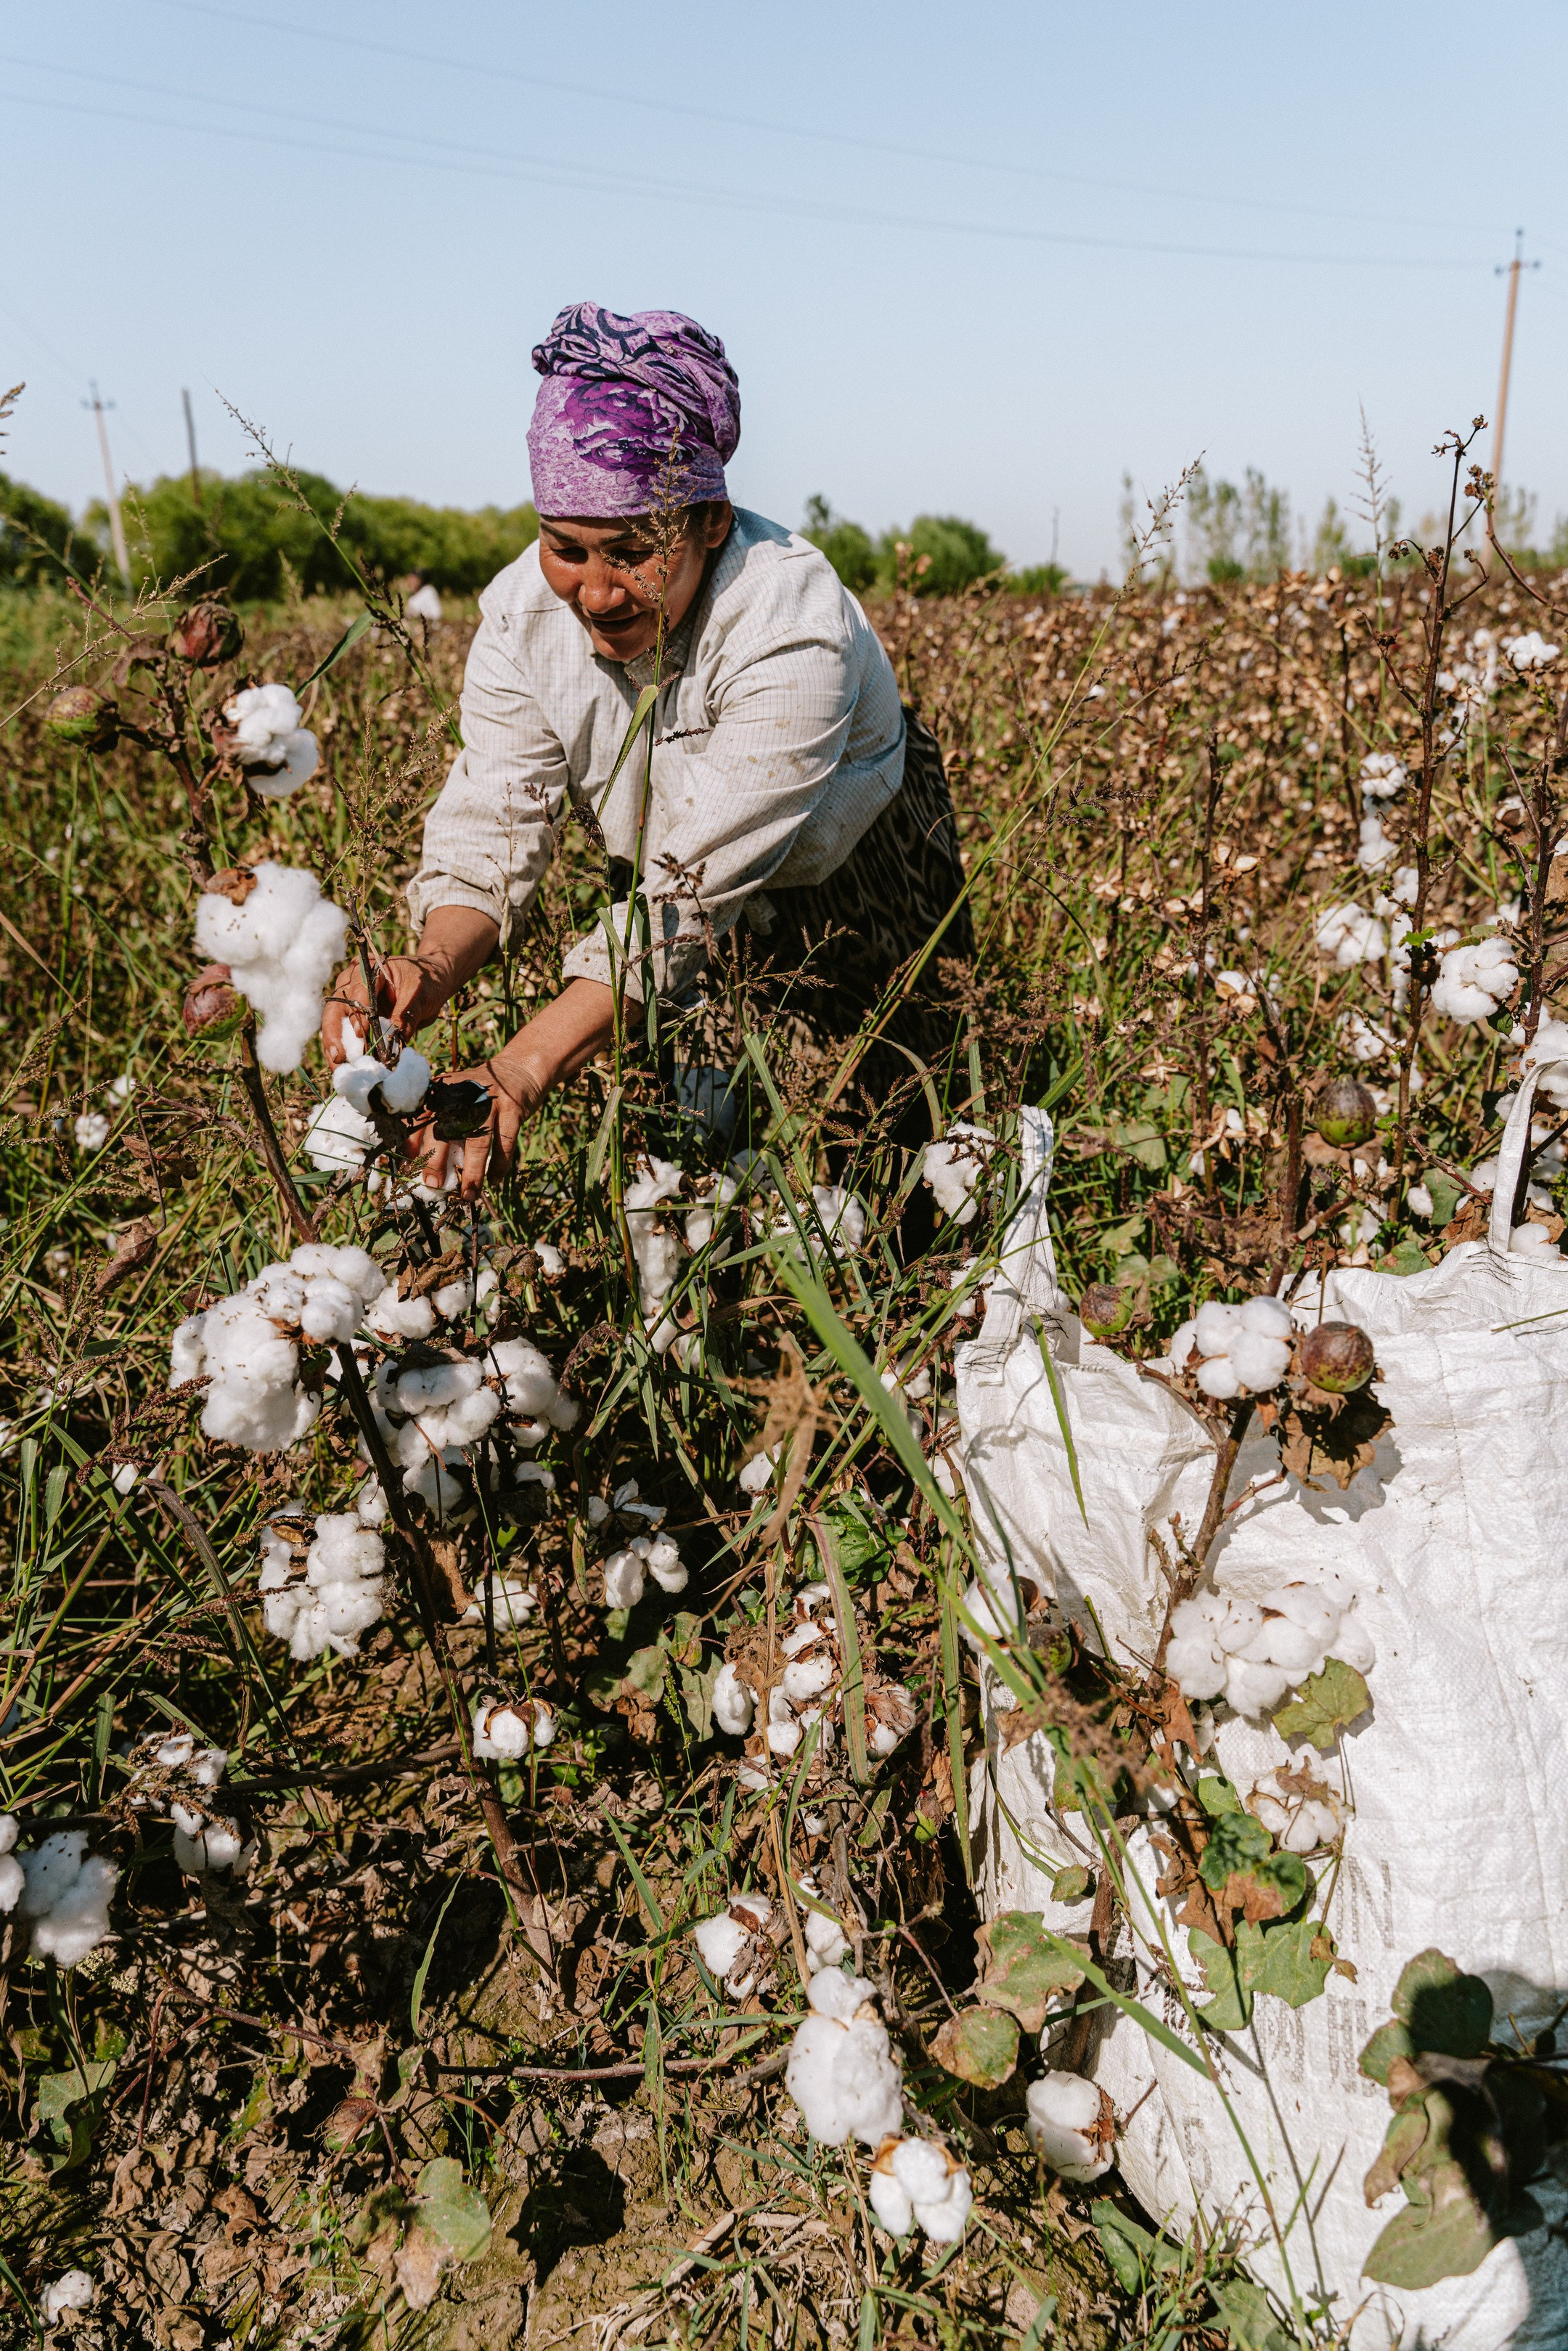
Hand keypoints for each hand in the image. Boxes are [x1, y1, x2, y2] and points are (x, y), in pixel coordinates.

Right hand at [321, 906, 501, 1069]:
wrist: (433, 982)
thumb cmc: (427, 982)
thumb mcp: (420, 997)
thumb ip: (405, 1018)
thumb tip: (393, 1046)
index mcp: (370, 969)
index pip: (358, 990)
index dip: (358, 1013)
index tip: (361, 1033)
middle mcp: (353, 983)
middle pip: (336, 1008)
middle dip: (335, 1034)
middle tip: (338, 1057)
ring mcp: (352, 1001)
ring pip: (335, 1023)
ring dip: (336, 1047)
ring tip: (339, 1068)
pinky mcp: (357, 1019)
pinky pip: (347, 1035)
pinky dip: (348, 1051)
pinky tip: (349, 1067)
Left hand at [407, 1047, 538, 1201]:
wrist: (518, 1069)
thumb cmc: (478, 1095)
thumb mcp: (453, 1097)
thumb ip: (437, 1121)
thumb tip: (418, 1163)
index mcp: (442, 1091)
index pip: (419, 1118)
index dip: (410, 1144)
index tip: (407, 1169)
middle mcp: (463, 1094)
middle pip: (445, 1130)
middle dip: (437, 1161)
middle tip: (433, 1185)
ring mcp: (489, 1101)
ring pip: (478, 1142)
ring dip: (472, 1173)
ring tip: (469, 1196)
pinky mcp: (512, 1109)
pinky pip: (505, 1144)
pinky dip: (499, 1166)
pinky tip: (494, 1181)